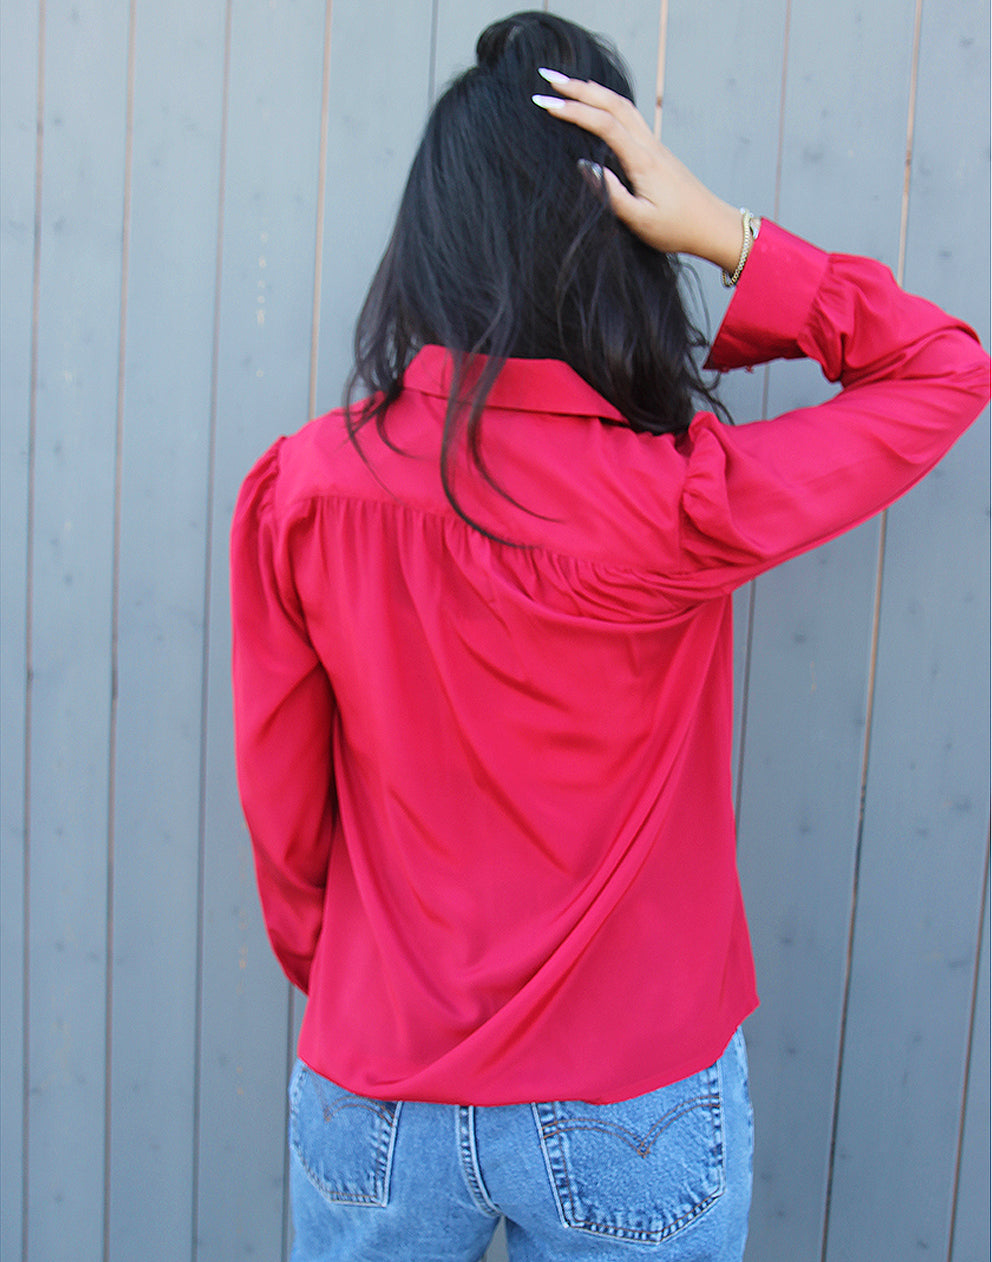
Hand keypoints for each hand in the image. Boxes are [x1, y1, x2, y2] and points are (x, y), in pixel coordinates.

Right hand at [532, 71, 744, 272]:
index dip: (574, 112)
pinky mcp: (656, 150)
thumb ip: (611, 195)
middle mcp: (649, 146)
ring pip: (622, 105)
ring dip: (593, 91)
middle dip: (578, 89)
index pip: (604, 125)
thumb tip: (586, 167)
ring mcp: (654, 145)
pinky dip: (607, 102)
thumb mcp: (640, 221)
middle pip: (613, 104)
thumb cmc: (677, 228)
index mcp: (643, 162)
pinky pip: (629, 116)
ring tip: (565, 83)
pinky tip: (595, 102)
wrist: (712, 225)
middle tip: (547, 78)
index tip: (546, 104)